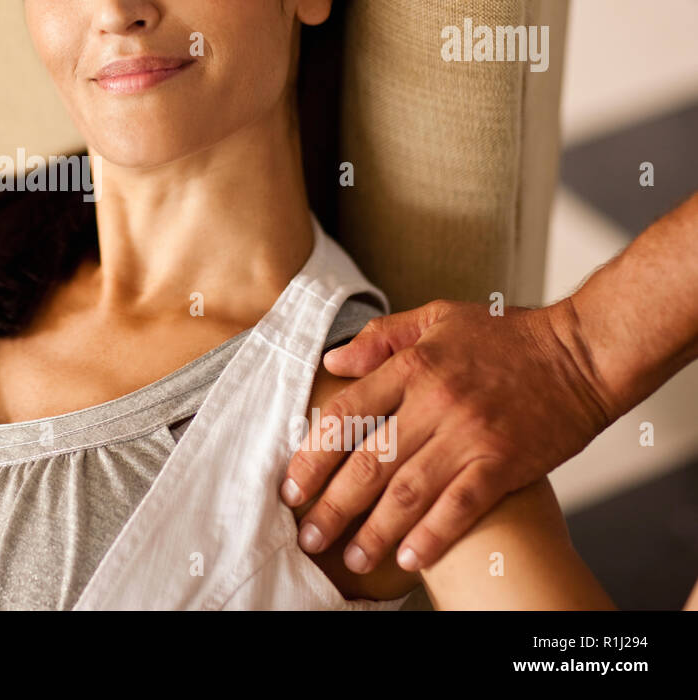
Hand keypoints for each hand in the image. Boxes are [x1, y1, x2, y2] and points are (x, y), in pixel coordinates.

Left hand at [281, 297, 616, 572]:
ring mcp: (470, 435)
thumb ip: (382, 338)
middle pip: (368, 461)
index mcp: (412, 366)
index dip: (313, 455)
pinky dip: (432, 536)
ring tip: (352, 557)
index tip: (292, 488)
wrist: (584, 352)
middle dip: (332, 506)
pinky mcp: (505, 463)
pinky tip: (409, 560)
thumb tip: (333, 362)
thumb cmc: (508, 336)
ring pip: (408, 491)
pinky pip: (460, 506)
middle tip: (310, 537)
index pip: (345, 414)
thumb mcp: (438, 317)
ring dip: (375, 531)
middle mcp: (435, 402)